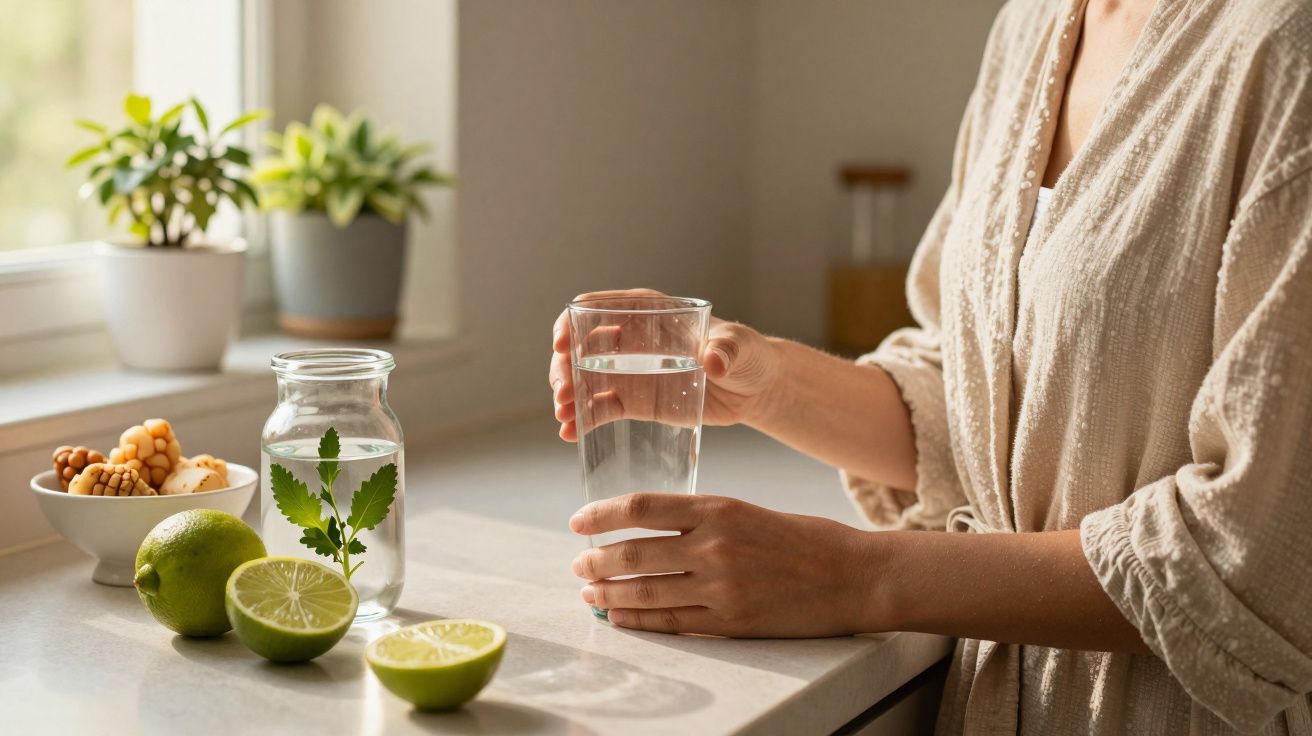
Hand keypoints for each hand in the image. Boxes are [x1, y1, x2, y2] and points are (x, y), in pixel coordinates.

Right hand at [550, 289, 779, 441]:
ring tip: (563, 416)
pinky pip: (600, 408)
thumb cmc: (747, 355)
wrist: (754, 389)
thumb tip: (714, 359)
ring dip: (568, 395)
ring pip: (584, 378)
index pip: (599, 308)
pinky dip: (582, 418)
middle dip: (564, 367)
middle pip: (582, 346)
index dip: (573, 322)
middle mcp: (632, 339)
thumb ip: (727, 349)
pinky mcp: (635, 400)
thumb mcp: (739, 347)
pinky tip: (569, 432)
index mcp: (650, 312)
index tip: (561, 344)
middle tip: (562, 393)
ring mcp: (630, 371)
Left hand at [569, 492, 880, 636]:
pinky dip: (638, 621)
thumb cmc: (806, 540)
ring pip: (645, 591)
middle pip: (633, 552)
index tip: (578, 522)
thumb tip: (651, 531)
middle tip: (578, 565)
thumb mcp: (750, 511)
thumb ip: (703, 519)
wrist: (855, 576)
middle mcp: (714, 544)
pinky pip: (671, 622)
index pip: (641, 507)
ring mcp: (721, 586)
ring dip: (609, 594)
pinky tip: (619, 618)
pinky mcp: (731, 620)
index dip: (601, 514)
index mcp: (719, 508)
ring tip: (589, 595)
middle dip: (596, 561)